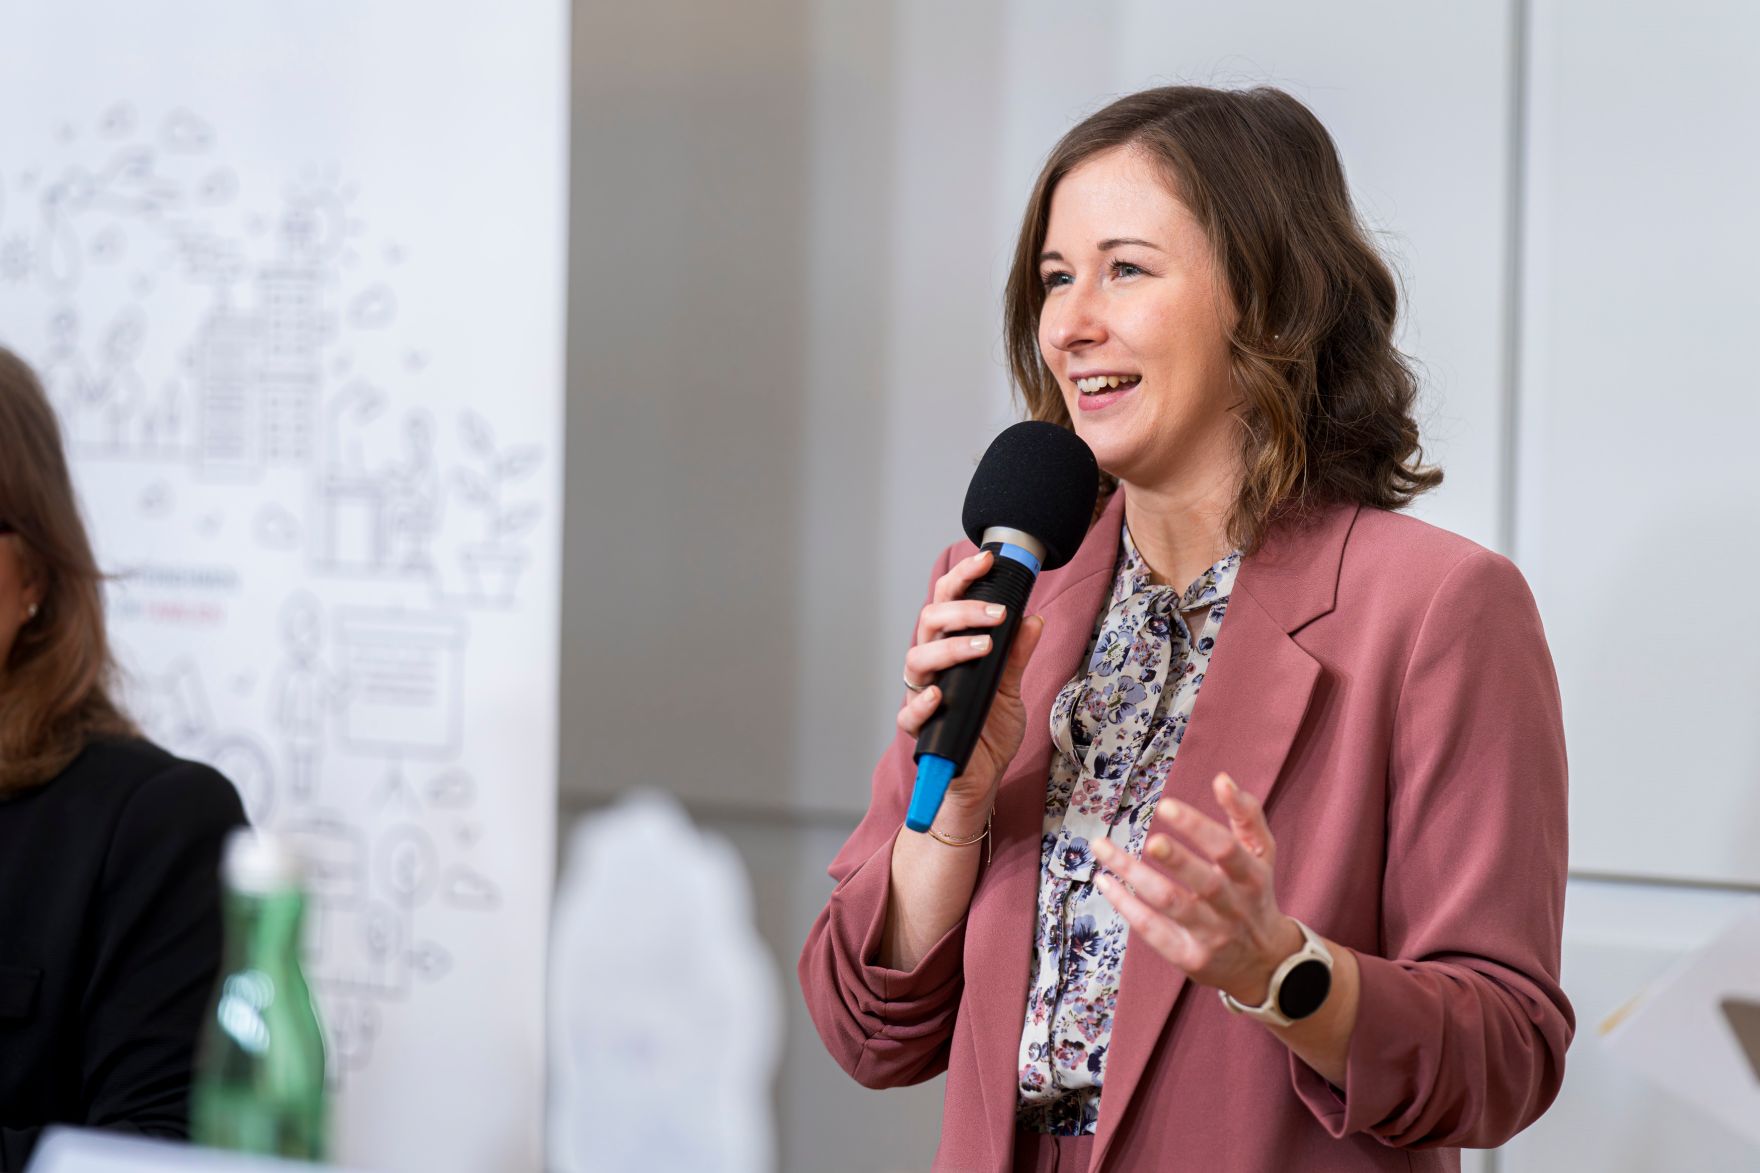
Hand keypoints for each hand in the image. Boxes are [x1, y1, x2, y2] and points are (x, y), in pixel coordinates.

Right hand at [896, 548, 1044, 827]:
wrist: (981, 782)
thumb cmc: (989, 734)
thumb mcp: (1011, 691)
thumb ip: (1017, 655)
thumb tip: (1034, 618)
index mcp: (952, 650)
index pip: (948, 603)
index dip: (962, 579)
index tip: (986, 560)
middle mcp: (933, 668)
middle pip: (929, 623)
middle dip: (961, 611)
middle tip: (995, 612)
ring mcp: (922, 696)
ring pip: (916, 659)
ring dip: (950, 648)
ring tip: (983, 647)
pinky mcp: (920, 731)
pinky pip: (909, 713)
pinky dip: (923, 702)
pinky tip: (940, 696)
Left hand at [1092, 771, 1303, 1005]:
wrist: (1264, 962)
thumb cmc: (1254, 894)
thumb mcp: (1262, 855)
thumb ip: (1246, 815)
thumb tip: (1222, 779)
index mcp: (1253, 877)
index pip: (1227, 850)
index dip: (1198, 828)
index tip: (1166, 805)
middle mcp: (1234, 908)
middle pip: (1205, 883)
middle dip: (1177, 860)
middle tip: (1150, 839)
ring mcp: (1211, 936)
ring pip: (1171, 905)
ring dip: (1135, 876)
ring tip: (1103, 848)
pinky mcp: (1189, 956)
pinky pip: (1153, 930)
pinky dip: (1127, 906)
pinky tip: (1104, 881)